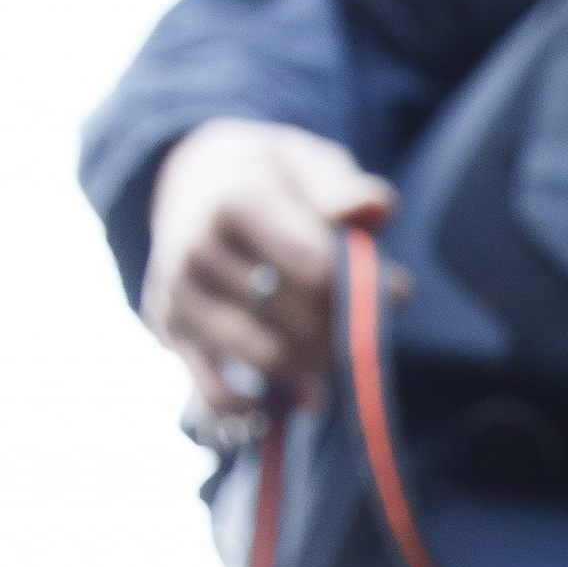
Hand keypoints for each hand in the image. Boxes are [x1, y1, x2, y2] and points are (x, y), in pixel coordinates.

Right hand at [142, 120, 396, 423]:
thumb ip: (341, 187)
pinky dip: (263, 404)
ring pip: (270, 358)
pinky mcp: (170, 333)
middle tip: (364, 323)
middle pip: (299, 318)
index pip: (315, 269)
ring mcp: (179, 295)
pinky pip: (217, 393)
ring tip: (333, 347)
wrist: (195, 184)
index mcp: (235, 201)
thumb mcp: (306, 163)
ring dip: (316, 365)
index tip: (396, 289)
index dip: (364, 289)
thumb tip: (374, 206)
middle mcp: (196, 248)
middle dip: (344, 328)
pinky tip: (298, 390)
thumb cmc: (270, 178)